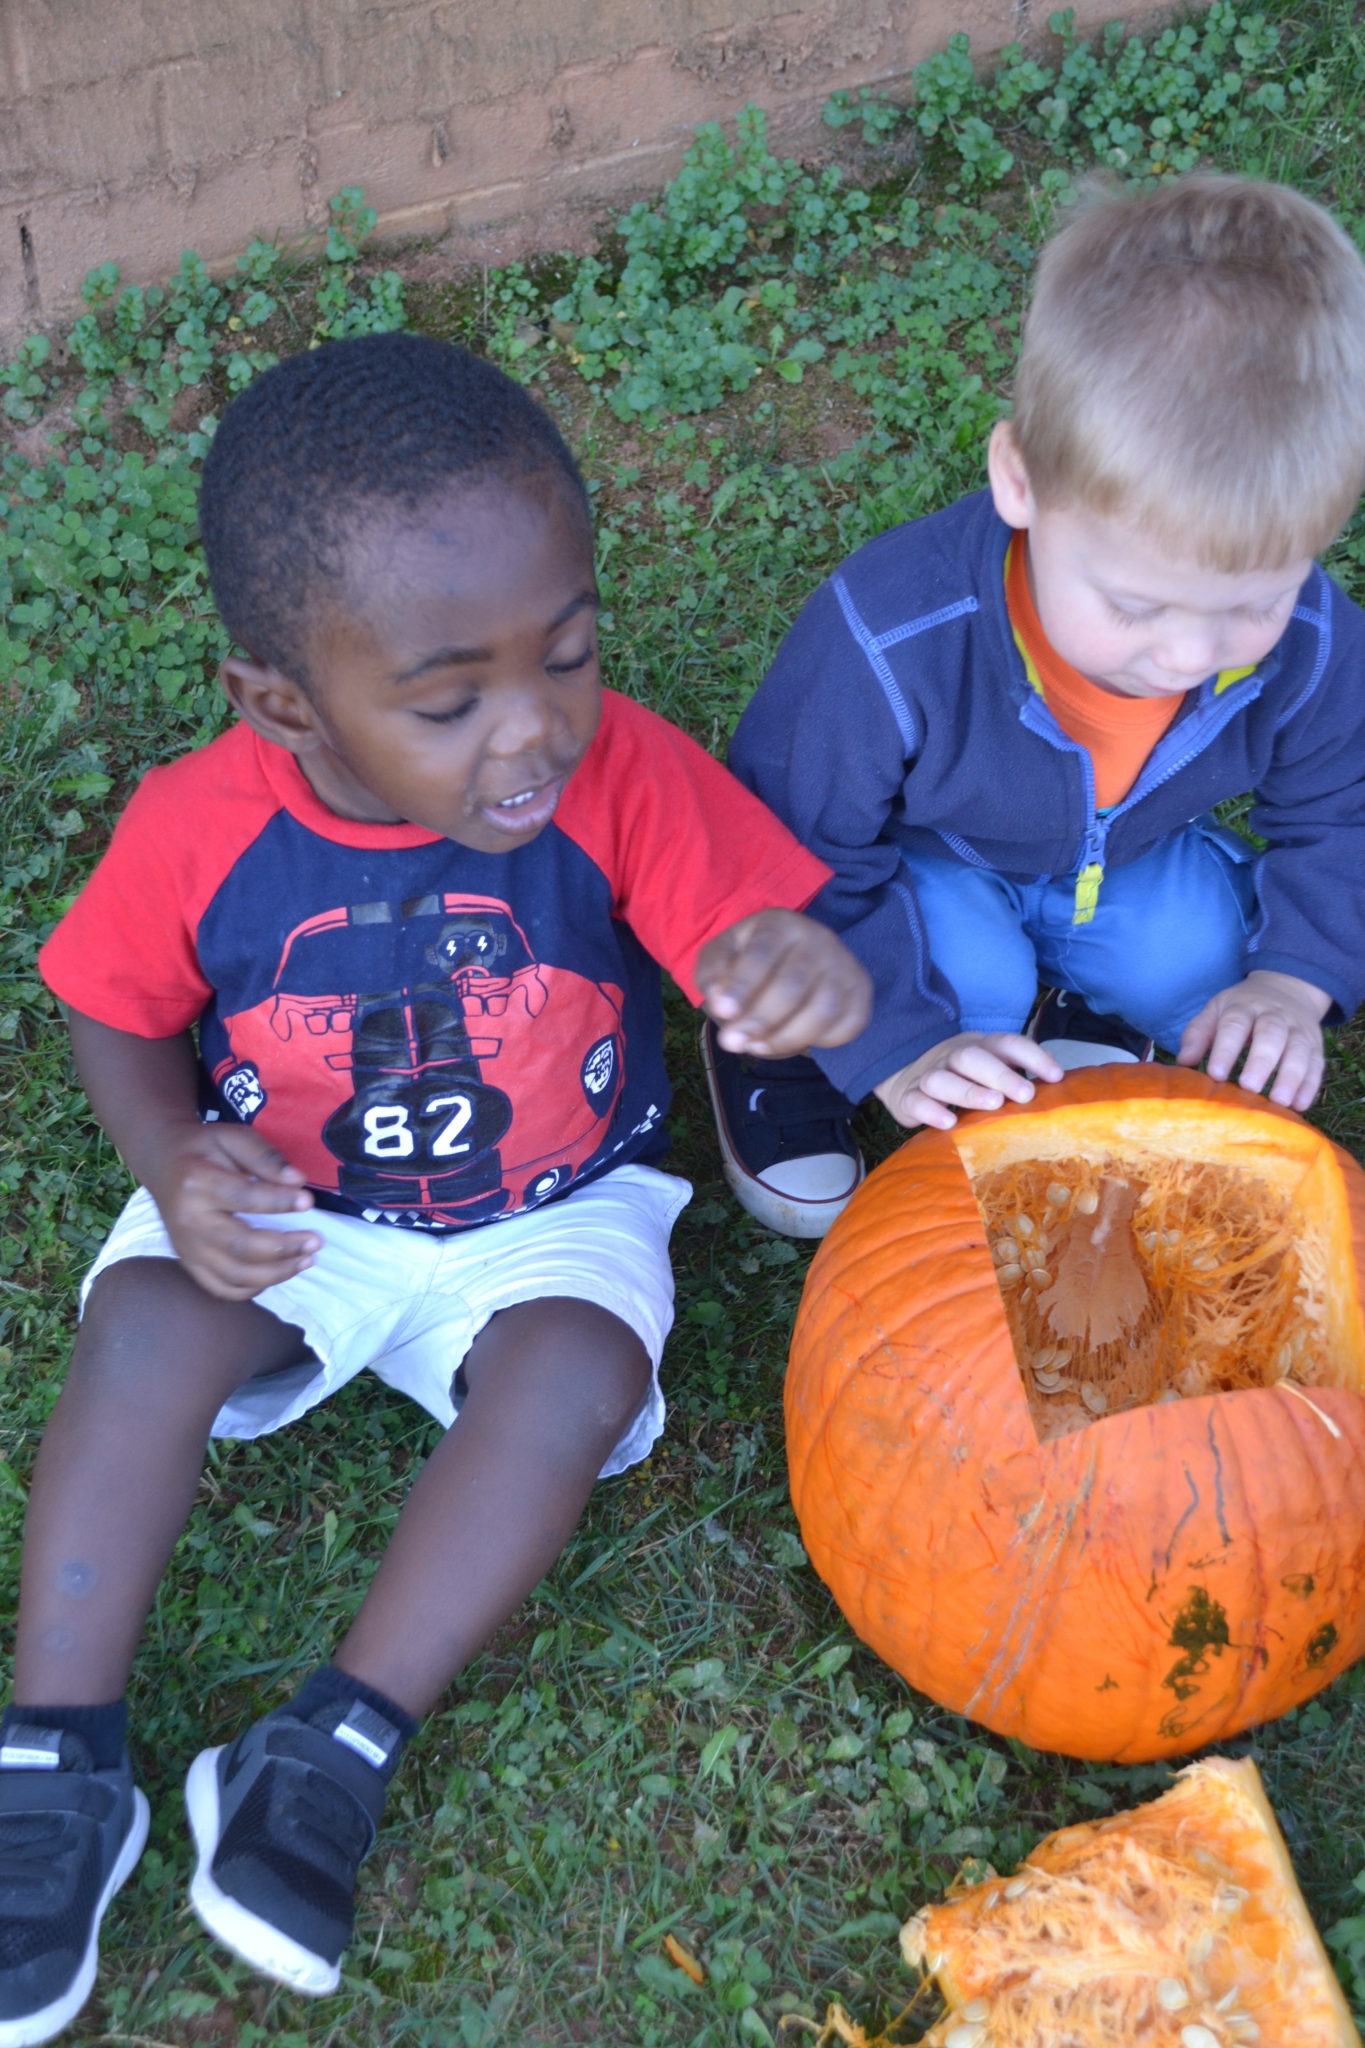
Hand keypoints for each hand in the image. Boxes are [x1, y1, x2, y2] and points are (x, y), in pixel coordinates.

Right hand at [142, 1119, 321, 1301]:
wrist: (161, 1161)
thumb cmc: (203, 1147)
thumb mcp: (232, 1136)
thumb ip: (264, 1157)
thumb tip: (297, 1181)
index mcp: (197, 1182)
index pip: (244, 1198)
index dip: (279, 1202)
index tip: (308, 1201)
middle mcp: (188, 1220)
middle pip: (240, 1245)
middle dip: (284, 1248)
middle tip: (316, 1241)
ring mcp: (187, 1246)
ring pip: (234, 1274)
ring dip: (276, 1273)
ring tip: (306, 1260)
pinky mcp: (188, 1262)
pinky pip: (220, 1288)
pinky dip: (251, 1289)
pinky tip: (277, 1275)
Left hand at [696, 909, 871, 1057]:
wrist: (795, 962)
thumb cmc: (749, 961)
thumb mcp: (722, 958)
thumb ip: (713, 973)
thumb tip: (718, 998)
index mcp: (780, 923)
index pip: (762, 954)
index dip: (742, 985)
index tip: (723, 1012)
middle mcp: (818, 938)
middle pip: (792, 985)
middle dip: (759, 1020)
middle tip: (732, 1043)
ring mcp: (844, 964)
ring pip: (822, 1010)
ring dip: (785, 1038)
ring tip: (757, 1047)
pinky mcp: (860, 991)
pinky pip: (846, 1026)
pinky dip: (819, 1042)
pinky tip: (792, 1041)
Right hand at [874, 1032, 1063, 1130]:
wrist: (905, 1075)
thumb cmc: (962, 1077)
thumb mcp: (990, 1068)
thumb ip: (1018, 1071)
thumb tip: (1056, 1078)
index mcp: (980, 1048)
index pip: (1006, 1043)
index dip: (1032, 1056)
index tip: (1056, 1076)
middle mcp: (952, 1057)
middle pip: (972, 1057)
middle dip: (1000, 1074)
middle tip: (1025, 1095)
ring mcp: (928, 1075)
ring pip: (942, 1078)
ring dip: (968, 1091)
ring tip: (993, 1105)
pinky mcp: (907, 1097)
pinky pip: (915, 1100)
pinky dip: (930, 1110)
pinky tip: (949, 1123)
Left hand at [1176, 969, 1330, 1110]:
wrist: (1286, 988)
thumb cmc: (1241, 1008)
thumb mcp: (1216, 1010)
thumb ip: (1199, 1034)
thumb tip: (1184, 1062)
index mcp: (1244, 1007)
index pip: (1235, 1025)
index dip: (1226, 1049)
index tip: (1216, 1074)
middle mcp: (1274, 1016)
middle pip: (1271, 1035)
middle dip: (1261, 1061)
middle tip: (1249, 1087)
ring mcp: (1299, 1030)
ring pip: (1299, 1050)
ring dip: (1291, 1076)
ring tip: (1279, 1101)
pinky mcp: (1316, 1046)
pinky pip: (1317, 1065)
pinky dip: (1310, 1085)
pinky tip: (1300, 1105)